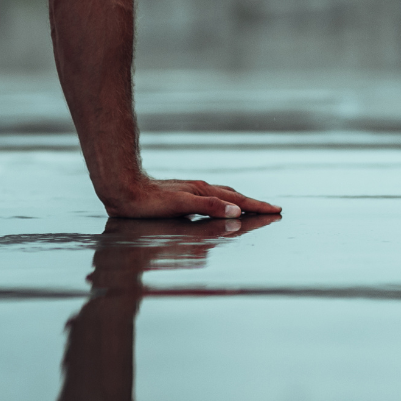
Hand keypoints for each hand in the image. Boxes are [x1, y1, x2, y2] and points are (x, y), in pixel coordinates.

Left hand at [101, 177, 281, 219]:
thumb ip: (209, 207)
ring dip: (239, 202)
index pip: (238, 201)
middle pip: (234, 196)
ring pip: (222, 195)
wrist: (123, 189)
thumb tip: (237, 210)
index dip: (257, 207)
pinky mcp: (181, 195)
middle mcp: (200, 189)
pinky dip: (223, 202)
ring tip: (251, 207)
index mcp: (204, 192)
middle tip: (272, 210)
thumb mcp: (180, 205)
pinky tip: (216, 207)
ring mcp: (191, 191)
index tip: (276, 210)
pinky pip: (210, 199)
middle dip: (254, 204)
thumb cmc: (149, 202)